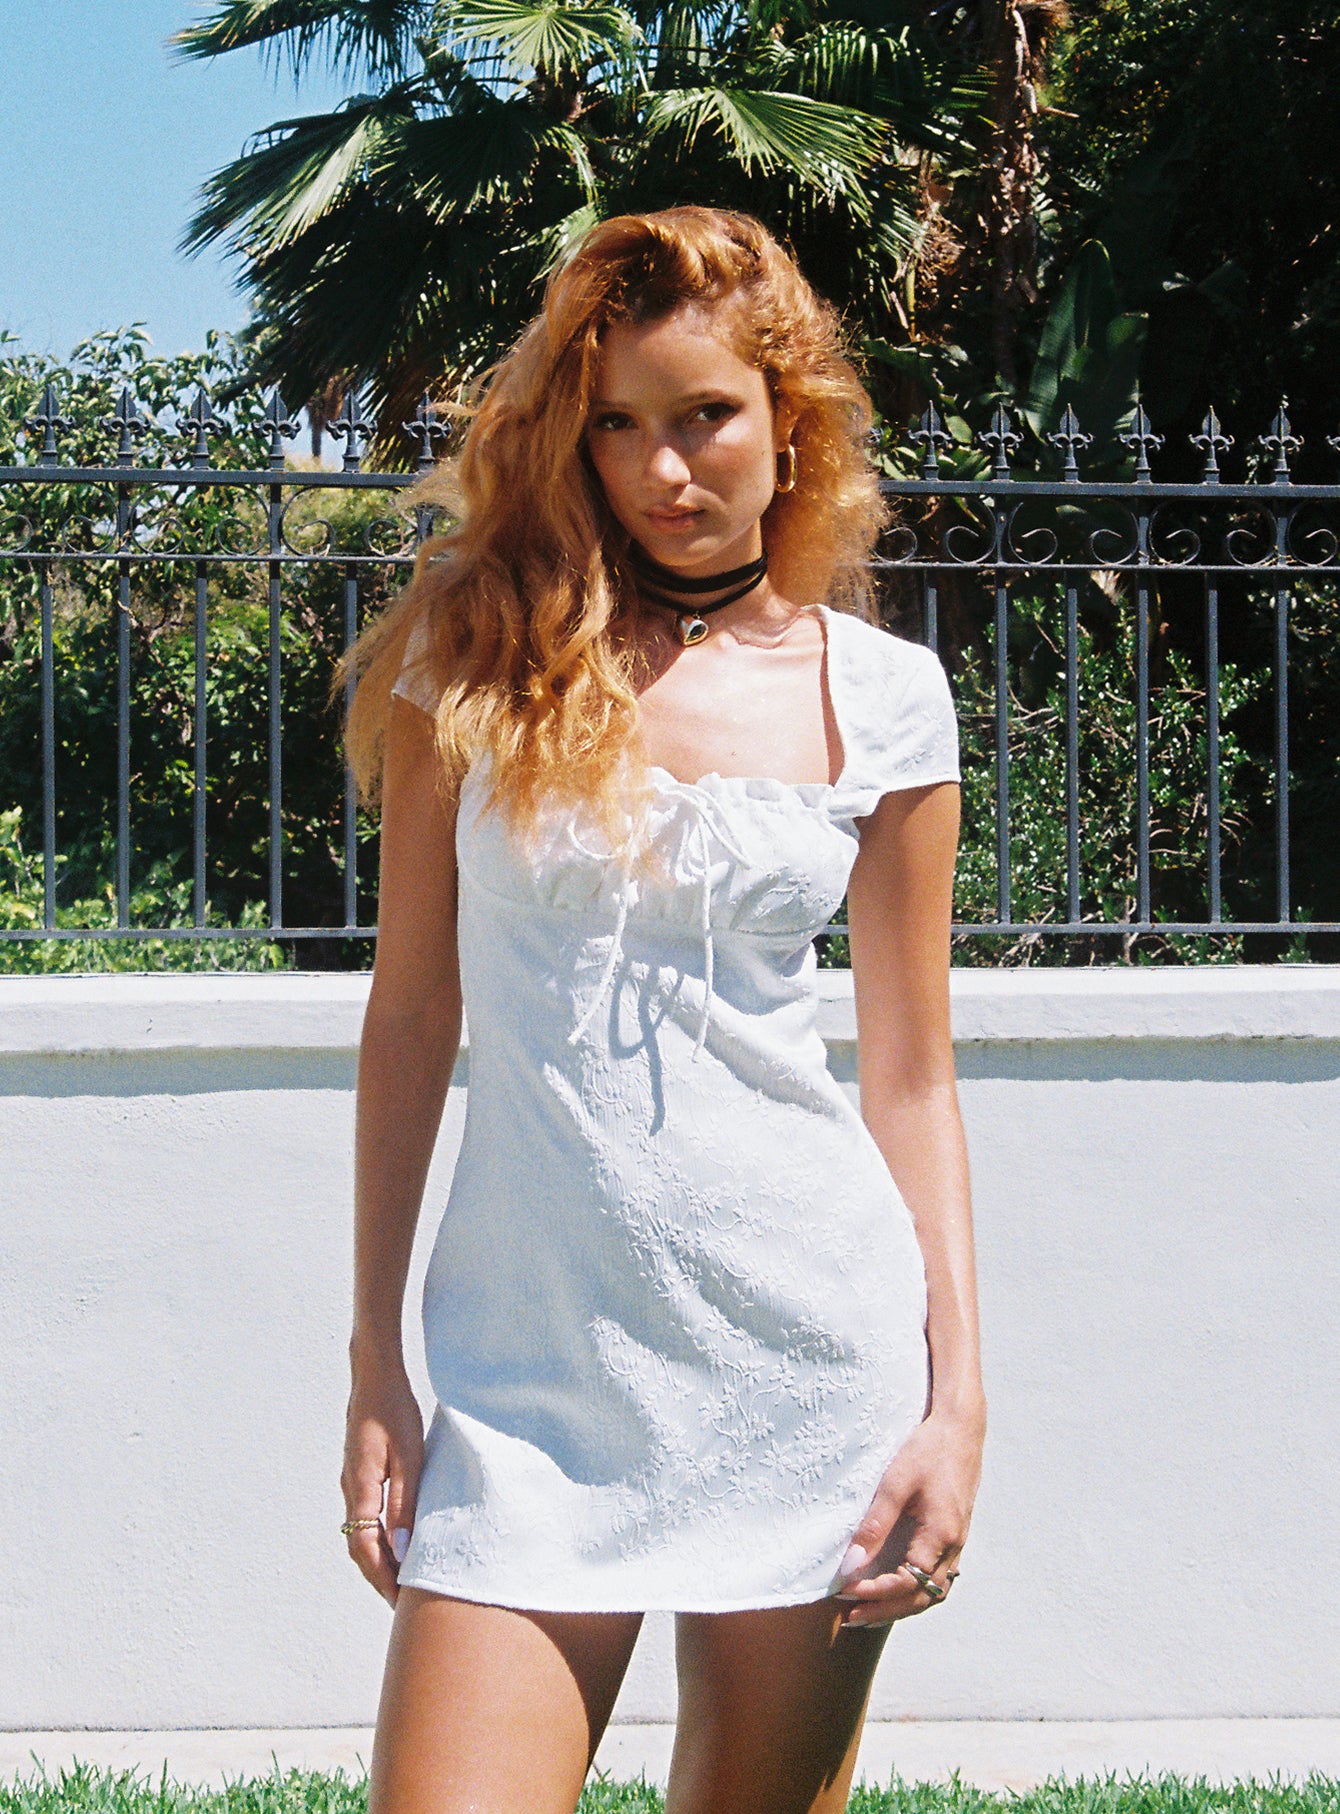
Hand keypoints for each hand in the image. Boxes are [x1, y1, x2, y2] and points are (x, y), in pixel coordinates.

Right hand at [341, 1355, 424, 1606]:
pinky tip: (400, 1538)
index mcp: (360, 1489)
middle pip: (360, 1546)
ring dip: (380, 1557)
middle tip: (404, 1602)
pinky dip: (380, 1536)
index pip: (365, 1549)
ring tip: (406, 1577)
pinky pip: (366, 1515)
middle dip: (380, 1576)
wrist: (374, 1375)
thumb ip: (404, 1503)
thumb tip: (403, 1549)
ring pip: (362, 1532)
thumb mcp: (409, 1456)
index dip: (382, 1578)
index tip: (400, 1602)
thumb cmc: (394, 1410)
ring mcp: (353, 1481)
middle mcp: (351, 1489)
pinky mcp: (360, 1472)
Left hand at [833, 1405, 983, 1627]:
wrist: (960, 1429)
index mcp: (941, 1534)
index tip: (846, 1593)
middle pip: (922, 1597)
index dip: (876, 1593)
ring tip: (868, 1612)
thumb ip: (875, 1525)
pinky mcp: (955, 1536)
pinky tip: (893, 1590)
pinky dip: (915, 1592)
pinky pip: (938, 1577)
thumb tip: (852, 1563)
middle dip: (885, 1610)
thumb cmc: (927, 1451)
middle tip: (850, 1618)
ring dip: (901, 1606)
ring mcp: (958, 1543)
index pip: (908, 1583)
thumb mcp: (895, 1483)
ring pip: (933, 1592)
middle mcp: (954, 1546)